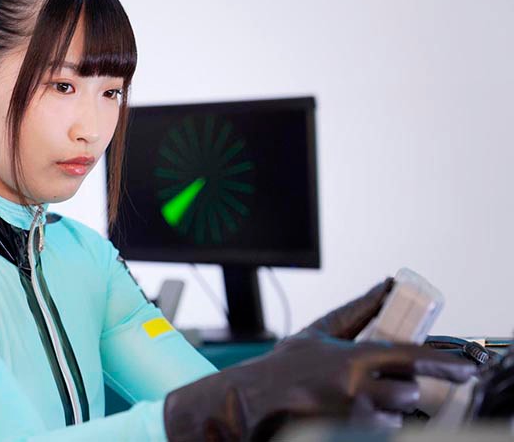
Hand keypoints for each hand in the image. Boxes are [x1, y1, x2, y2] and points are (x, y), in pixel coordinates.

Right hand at [164, 279, 475, 441]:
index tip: (464, 369)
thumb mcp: (317, 333)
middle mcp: (353, 391)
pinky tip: (349, 414)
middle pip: (406, 393)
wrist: (248, 403)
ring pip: (393, 417)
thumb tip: (385, 285)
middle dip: (398, 388)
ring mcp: (350, 419)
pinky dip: (371, 424)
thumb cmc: (281, 368)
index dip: (443, 364)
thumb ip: (356, 311)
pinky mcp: (343, 435)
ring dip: (384, 409)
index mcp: (348, 360)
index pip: (410, 359)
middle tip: (380, 381)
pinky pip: (377, 431)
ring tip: (355, 400)